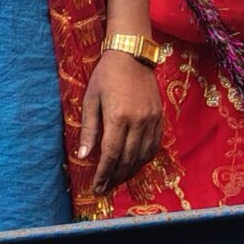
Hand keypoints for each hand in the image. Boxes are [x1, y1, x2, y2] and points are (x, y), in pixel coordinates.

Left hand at [78, 51, 161, 191]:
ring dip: (130, 172)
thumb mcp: (91, 100)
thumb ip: (89, 129)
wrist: (132, 54)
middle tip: (105, 189)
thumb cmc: (106, 75)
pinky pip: (154, 145)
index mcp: (118, 117)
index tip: (96, 188)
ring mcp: (151, 119)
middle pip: (128, 159)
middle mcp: (138, 121)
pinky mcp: (159, 116)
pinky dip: (145, 159)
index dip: (104, 174)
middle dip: (115, 177)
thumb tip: (84, 156)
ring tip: (118, 180)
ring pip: (143, 155)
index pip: (111, 155)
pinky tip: (135, 164)